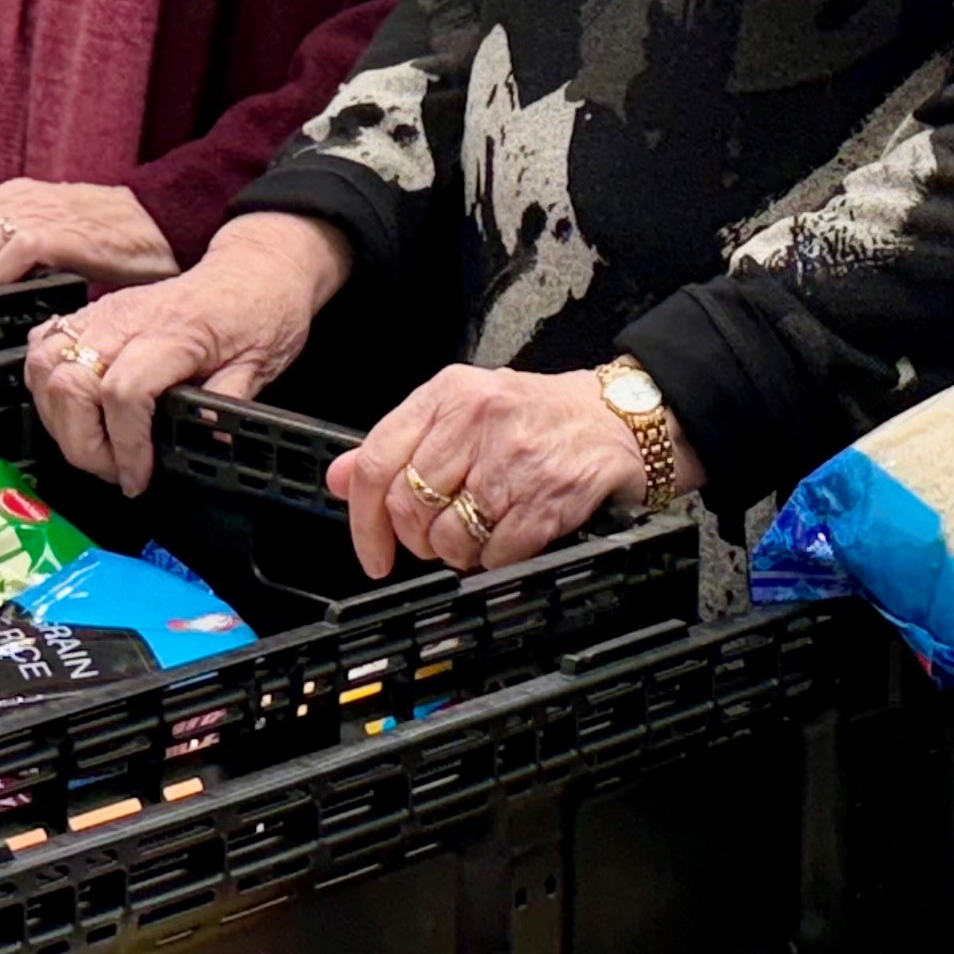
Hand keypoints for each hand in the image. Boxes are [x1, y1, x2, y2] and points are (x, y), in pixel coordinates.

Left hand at [0, 181, 178, 298]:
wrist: (163, 221)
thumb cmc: (105, 236)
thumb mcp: (43, 233)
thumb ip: (6, 250)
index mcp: (7, 200)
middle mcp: (16, 202)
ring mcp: (41, 214)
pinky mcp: (70, 232)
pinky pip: (18, 248)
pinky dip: (4, 276)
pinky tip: (12, 294)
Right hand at [26, 212, 350, 493]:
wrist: (256, 269)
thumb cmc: (260, 310)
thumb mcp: (261, 363)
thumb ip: (228, 405)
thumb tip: (209, 443)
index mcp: (176, 332)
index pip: (124, 391)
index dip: (124, 446)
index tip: (138, 476)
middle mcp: (130, 319)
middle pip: (71, 385)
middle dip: (84, 445)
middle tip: (116, 470)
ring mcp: (106, 313)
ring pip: (45, 366)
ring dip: (58, 420)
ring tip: (94, 445)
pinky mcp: (94, 313)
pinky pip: (44, 344)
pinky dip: (45, 384)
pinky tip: (72, 408)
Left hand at [327, 364, 664, 578]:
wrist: (618, 418)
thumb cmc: (536, 416)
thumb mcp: (462, 409)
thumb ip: (399, 442)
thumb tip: (336, 477)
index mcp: (449, 393)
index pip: (377, 460)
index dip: (363, 519)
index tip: (371, 553)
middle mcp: (478, 420)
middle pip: (409, 507)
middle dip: (419, 539)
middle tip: (440, 535)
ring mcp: (513, 460)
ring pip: (448, 539)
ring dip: (459, 553)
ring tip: (482, 530)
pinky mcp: (545, 498)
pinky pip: (494, 555)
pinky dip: (496, 560)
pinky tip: (511, 536)